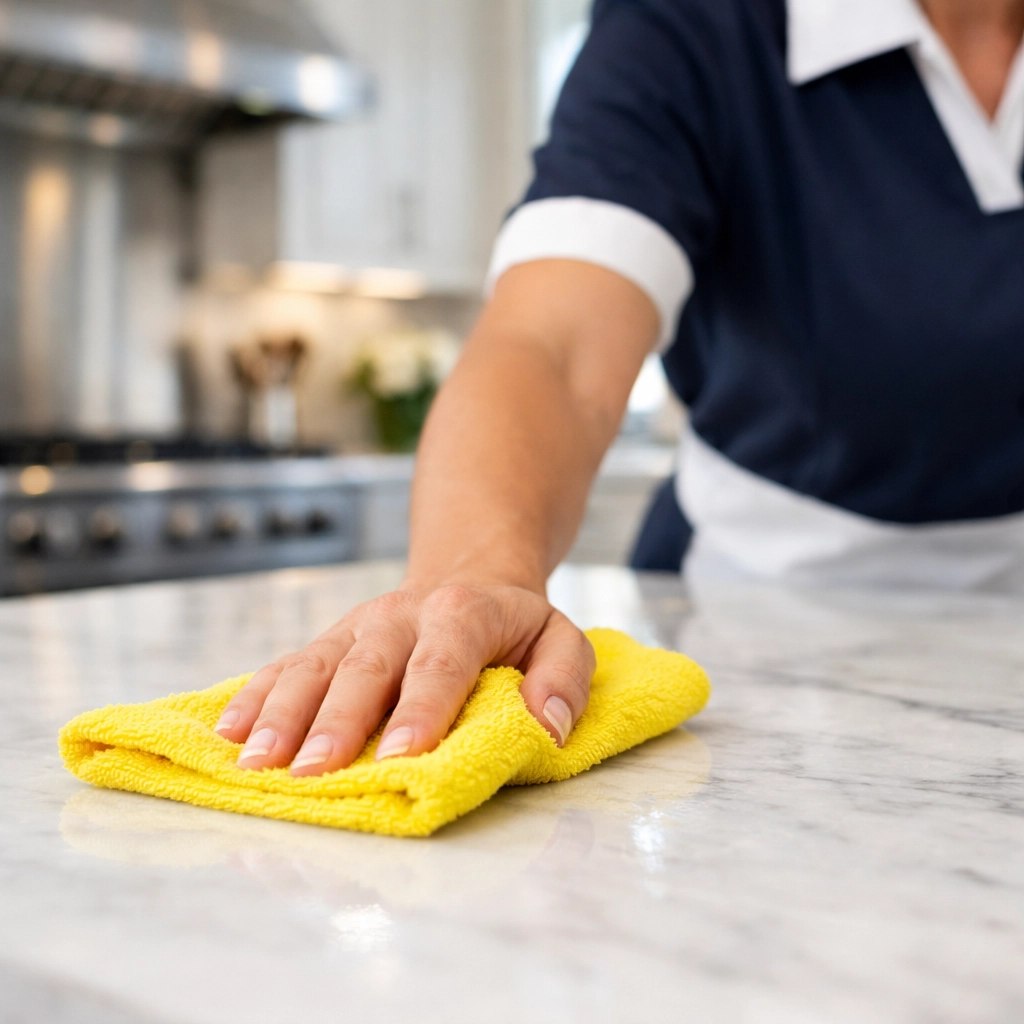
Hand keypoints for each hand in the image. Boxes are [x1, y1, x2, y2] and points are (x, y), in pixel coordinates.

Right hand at [213, 582, 594, 775]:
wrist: (466, 574)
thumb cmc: (514, 625)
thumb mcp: (560, 638)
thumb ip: (564, 678)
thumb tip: (548, 727)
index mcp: (463, 613)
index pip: (441, 662)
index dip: (420, 709)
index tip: (399, 758)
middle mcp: (401, 615)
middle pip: (365, 667)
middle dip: (336, 721)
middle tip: (312, 772)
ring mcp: (356, 627)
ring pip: (314, 666)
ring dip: (281, 715)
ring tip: (254, 763)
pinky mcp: (329, 641)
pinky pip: (286, 665)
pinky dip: (254, 698)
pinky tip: (226, 733)